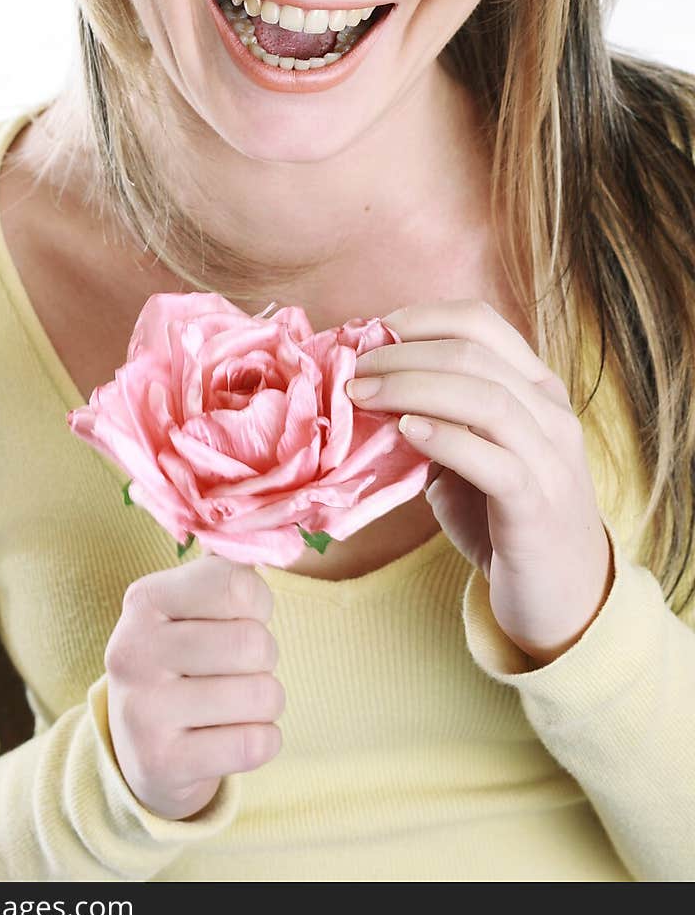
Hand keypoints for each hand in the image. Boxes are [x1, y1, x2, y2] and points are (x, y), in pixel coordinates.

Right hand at [104, 552, 283, 819]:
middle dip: (264, 659)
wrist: (141, 752)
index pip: (237, 584)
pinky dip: (263, 740)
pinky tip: (233, 736)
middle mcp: (134, 650)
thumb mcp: (187, 608)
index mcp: (144, 600)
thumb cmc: (183, 662)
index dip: (258, 604)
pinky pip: (256, 744)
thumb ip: (224, 570)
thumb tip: (271, 532)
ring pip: (262, 695)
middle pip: (254, 643)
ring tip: (236, 704)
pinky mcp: (162, 763)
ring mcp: (143, 711)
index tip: (241, 618)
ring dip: (266, 702)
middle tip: (238, 669)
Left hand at [346, 299, 613, 665]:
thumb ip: (435, 419)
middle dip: (403, 354)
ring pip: (486, 398)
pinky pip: (494, 461)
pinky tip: (406, 432)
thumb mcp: (467, 456)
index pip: (481, 322)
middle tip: (352, 370)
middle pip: (473, 355)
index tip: (370, 332)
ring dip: (413, 388)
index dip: (420, 318)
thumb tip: (363, 388)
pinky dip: (446, 438)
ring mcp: (550, 458)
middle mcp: (550, 413)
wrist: (562, 596)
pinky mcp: (538, 506)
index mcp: (535, 388)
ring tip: (364, 395)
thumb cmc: (504, 519)